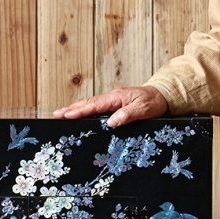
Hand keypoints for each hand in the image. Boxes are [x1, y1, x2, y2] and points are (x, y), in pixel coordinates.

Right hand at [52, 85, 167, 127]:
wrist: (163, 96)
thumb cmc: (154, 102)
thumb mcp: (144, 109)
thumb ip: (128, 115)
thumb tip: (111, 122)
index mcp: (117, 97)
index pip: (95, 105)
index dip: (80, 111)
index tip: (67, 115)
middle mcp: (112, 97)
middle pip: (88, 103)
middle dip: (72, 108)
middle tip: (56, 114)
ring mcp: (112, 100)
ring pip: (91, 104)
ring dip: (76, 109)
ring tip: (62, 114)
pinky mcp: (114, 104)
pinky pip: (97, 107)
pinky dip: (86, 110)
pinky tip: (80, 115)